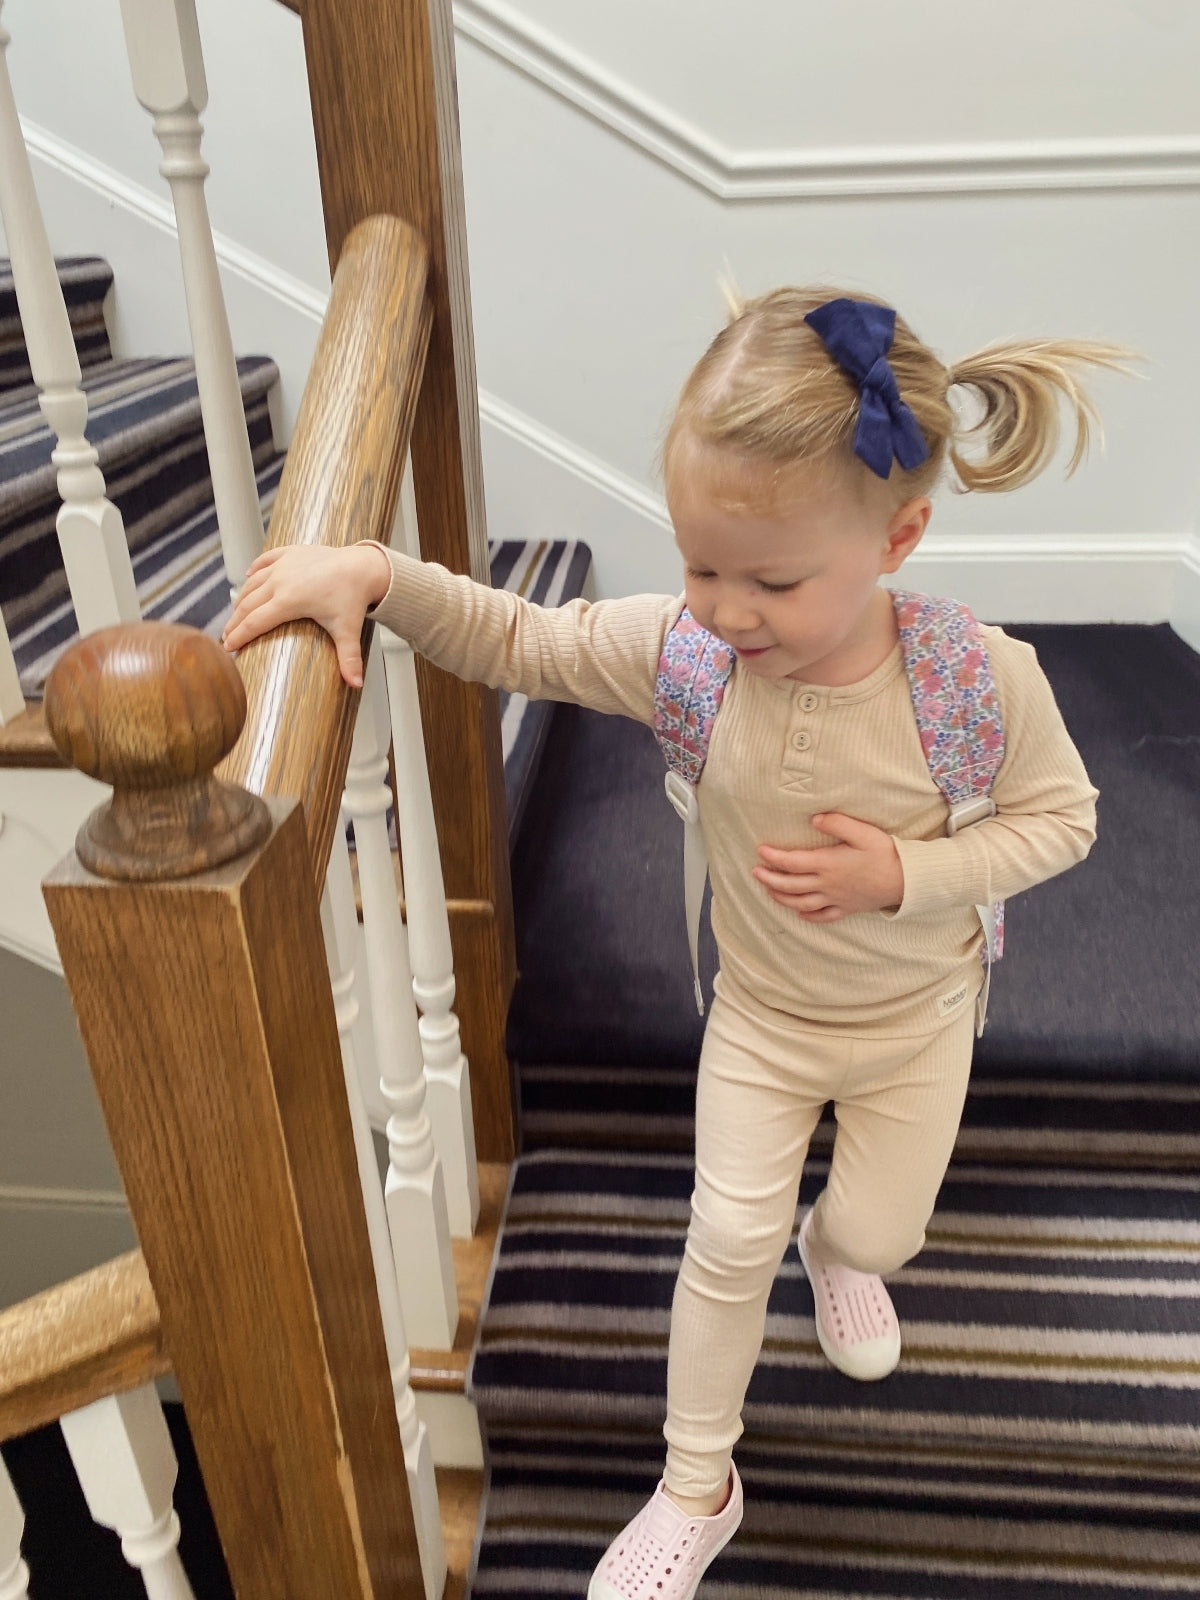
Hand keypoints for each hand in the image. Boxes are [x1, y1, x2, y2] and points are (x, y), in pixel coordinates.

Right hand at [222, 543, 392, 686]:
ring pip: (252, 583)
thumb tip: (355, 684)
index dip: (238, 636)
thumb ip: (349, 659)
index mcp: (288, 601)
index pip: (255, 623)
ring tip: (236, 614)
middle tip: (227, 636)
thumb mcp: (348, 630)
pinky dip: (255, 569)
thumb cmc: (354, 596)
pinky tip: (249, 577)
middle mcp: (280, 581)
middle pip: (247, 604)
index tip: (228, 648)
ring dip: (241, 599)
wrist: (364, 566)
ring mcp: (283, 565)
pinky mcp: (290, 552)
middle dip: (234, 622)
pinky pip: (265, 560)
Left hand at [753, 812, 903, 921]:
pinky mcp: (847, 909)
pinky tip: (799, 913)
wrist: (907, 880)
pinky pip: (823, 917)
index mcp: (828, 864)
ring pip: (801, 903)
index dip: (773, 857)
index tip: (760, 850)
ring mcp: (836, 899)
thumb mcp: (863, 832)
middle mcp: (827, 884)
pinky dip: (808, 916)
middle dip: (770, 879)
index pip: (792, 862)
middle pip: (790, 885)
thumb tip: (814, 818)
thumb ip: (837, 823)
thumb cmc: (885, 853)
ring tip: (769, 890)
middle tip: (755, 872)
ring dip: (781, 898)